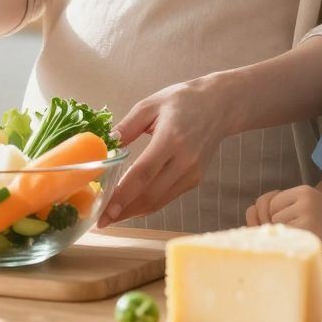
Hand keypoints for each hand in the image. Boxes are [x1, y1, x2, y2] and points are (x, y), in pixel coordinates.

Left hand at [100, 77, 230, 225]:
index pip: (143, 173)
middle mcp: (185, 160)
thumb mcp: (150, 104)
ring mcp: (192, 173)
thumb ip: (126, 126)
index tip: (105, 210)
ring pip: (159, 201)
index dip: (123, 195)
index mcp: (171, 139)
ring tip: (112, 216)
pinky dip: (148, 204)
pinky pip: (167, 197)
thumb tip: (105, 145)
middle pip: (150, 194)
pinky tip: (131, 205)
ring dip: (134, 212)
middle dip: (124, 211)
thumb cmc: (183, 101)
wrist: (220, 105)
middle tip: (102, 220)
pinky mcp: (195, 179)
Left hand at [244, 185, 321, 253]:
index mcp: (303, 190)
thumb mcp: (309, 206)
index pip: (272, 202)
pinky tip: (308, 239)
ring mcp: (306, 214)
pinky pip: (286, 235)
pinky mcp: (308, 229)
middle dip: (281, 224)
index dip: (277, 215)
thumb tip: (251, 212)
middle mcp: (304, 199)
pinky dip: (292, 240)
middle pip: (272, 214)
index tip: (290, 222)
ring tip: (307, 234)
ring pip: (277, 225)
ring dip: (287, 233)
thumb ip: (286, 206)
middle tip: (301, 229)